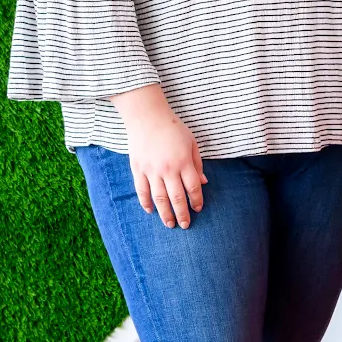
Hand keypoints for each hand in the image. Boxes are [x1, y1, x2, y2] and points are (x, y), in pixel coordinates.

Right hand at [114, 84, 203, 226]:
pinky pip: (141, 190)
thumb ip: (197, 164)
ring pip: (159, 198)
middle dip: (182, 214)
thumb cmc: (173, 128)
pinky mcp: (138, 169)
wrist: (147, 117)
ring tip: (170, 224)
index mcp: (183, 162)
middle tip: (185, 225)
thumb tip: (203, 183)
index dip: (197, 200)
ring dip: (165, 213)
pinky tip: (150, 211)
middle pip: (177, 197)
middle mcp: (168, 169)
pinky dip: (145, 202)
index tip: (198, 208)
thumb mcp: (191, 143)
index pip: (193, 188)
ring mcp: (151, 170)